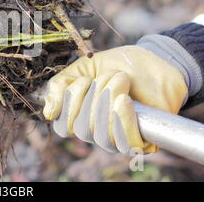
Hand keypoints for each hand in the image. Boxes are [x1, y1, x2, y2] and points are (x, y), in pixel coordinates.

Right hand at [43, 45, 187, 153]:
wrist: (154, 59)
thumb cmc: (118, 65)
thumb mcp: (82, 69)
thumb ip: (60, 86)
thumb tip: (49, 114)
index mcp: (80, 116)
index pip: (63, 127)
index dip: (69, 105)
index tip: (84, 80)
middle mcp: (97, 131)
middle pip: (82, 130)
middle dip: (94, 97)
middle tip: (109, 76)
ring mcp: (119, 138)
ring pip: (102, 136)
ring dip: (109, 102)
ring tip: (121, 79)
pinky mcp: (143, 140)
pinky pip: (126, 143)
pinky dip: (122, 120)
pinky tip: (124, 100)